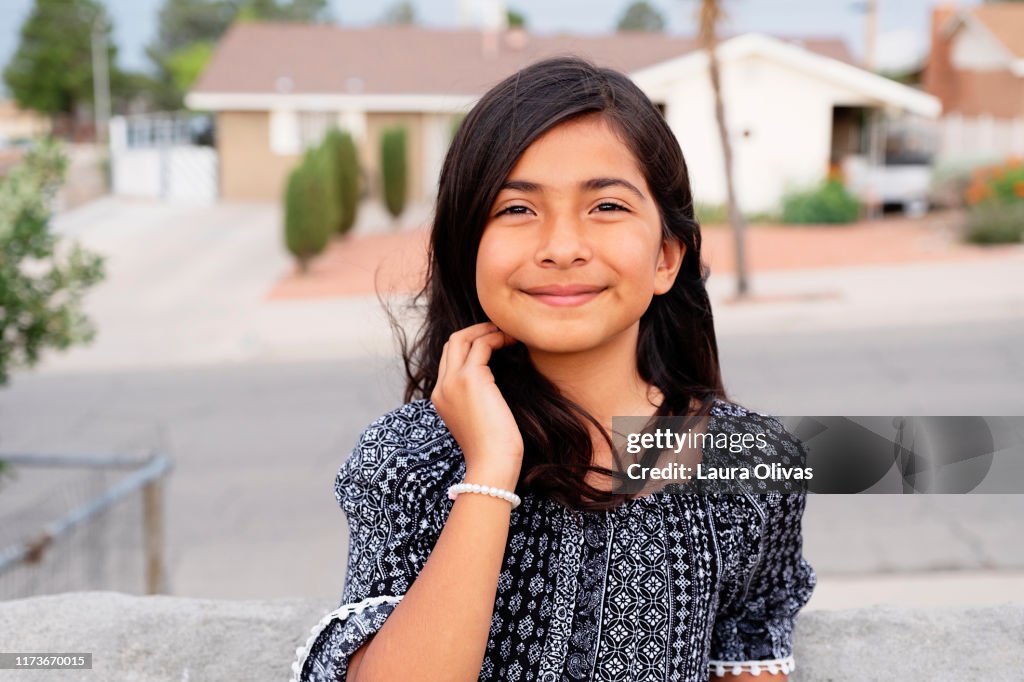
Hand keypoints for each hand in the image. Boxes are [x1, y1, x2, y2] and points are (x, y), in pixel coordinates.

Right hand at [431, 322, 522, 489]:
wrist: (491, 464)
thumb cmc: (492, 448)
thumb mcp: (478, 419)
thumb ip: (477, 399)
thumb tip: (495, 383)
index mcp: (441, 397)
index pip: (449, 359)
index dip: (470, 345)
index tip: (493, 343)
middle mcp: (441, 387)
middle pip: (452, 343)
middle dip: (476, 331)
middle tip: (500, 331)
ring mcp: (452, 381)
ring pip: (462, 338)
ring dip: (487, 331)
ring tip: (508, 333)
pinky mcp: (470, 378)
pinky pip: (481, 345)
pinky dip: (496, 338)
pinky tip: (512, 341)